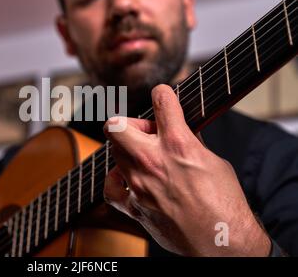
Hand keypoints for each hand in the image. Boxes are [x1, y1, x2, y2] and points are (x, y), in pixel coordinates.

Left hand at [103, 84, 270, 255]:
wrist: (223, 243)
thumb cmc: (225, 204)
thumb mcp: (214, 161)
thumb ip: (191, 142)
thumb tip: (181, 129)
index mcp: (178, 145)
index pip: (161, 100)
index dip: (162, 93)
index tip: (162, 95)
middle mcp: (152, 162)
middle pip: (116, 125)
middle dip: (130, 123)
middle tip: (147, 134)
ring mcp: (139, 185)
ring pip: (114, 151)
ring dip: (128, 149)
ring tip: (146, 158)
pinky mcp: (134, 207)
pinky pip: (110, 187)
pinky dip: (117, 179)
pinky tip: (128, 178)